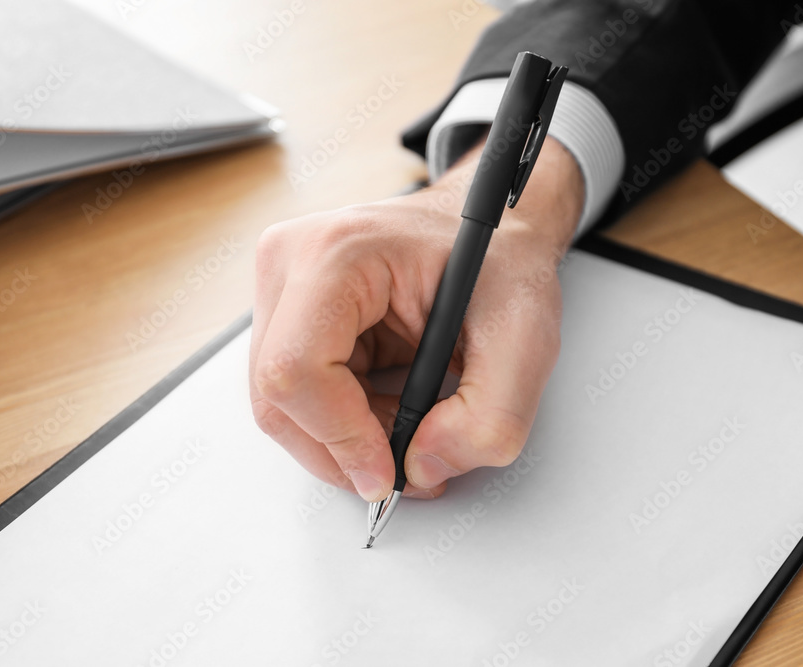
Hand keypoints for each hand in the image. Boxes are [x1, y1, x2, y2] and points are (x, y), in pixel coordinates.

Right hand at [250, 137, 582, 500]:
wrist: (490, 226)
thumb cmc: (500, 257)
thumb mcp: (525, 337)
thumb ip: (489, 418)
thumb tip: (421, 467)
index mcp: (339, 252)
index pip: (296, 369)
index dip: (340, 438)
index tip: (389, 471)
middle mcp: (292, 262)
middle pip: (277, 397)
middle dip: (344, 449)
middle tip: (409, 465)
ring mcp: (283, 288)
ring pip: (282, 406)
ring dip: (346, 439)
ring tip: (413, 428)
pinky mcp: (289, 314)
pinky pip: (297, 396)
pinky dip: (344, 422)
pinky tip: (391, 408)